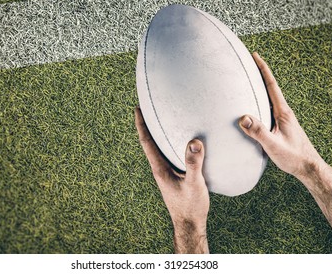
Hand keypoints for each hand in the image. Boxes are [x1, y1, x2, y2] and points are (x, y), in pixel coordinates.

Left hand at [135, 107, 208, 253]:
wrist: (190, 225)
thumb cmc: (190, 206)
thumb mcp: (194, 184)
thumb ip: (194, 163)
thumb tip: (194, 142)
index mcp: (160, 169)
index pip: (147, 142)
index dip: (141, 124)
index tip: (137, 108)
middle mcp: (160, 169)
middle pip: (150, 142)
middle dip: (147, 124)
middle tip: (147, 106)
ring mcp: (166, 174)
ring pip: (159, 149)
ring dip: (158, 134)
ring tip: (162, 118)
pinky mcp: (174, 177)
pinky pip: (169, 155)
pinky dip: (170, 144)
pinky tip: (181, 141)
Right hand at [238, 52, 323, 182]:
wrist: (310, 168)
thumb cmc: (294, 158)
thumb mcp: (274, 146)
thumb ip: (259, 132)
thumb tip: (243, 118)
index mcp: (283, 113)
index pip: (272, 86)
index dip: (263, 69)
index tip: (255, 55)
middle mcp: (284, 113)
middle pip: (270, 88)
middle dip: (260, 74)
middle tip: (248, 62)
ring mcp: (284, 120)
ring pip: (269, 99)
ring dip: (260, 88)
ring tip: (248, 80)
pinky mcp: (282, 127)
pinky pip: (268, 109)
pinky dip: (260, 102)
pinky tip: (254, 108)